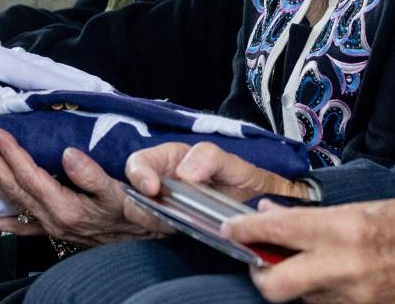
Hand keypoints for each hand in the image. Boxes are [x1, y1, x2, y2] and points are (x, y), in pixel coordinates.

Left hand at [0, 127, 150, 245]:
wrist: (145, 237)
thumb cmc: (135, 212)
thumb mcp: (119, 190)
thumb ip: (92, 174)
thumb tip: (67, 153)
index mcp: (65, 206)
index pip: (28, 175)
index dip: (10, 152)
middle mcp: (52, 219)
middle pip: (13, 187)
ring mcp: (50, 226)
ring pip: (12, 203)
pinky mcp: (53, 229)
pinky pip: (20, 226)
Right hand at [121, 142, 309, 233]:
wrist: (261, 209)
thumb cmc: (244, 180)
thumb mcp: (232, 163)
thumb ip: (208, 158)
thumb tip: (184, 173)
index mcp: (170, 160)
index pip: (139, 163)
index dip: (139, 175)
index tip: (152, 189)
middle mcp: (161, 184)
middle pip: (133, 195)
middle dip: (145, 208)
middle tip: (168, 218)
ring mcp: (164, 208)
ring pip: (143, 217)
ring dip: (157, 224)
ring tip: (180, 227)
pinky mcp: (171, 230)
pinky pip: (157, 234)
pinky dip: (165, 237)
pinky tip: (182, 236)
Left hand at [222, 198, 394, 303]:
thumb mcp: (362, 208)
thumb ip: (313, 214)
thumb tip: (269, 213)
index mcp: (341, 231)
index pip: (275, 231)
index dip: (244, 231)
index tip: (230, 230)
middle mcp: (342, 268)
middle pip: (274, 285)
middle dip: (258, 275)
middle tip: (258, 261)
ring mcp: (353, 299)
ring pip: (300, 299)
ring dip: (295, 285)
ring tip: (307, 266)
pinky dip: (320, 297)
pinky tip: (329, 282)